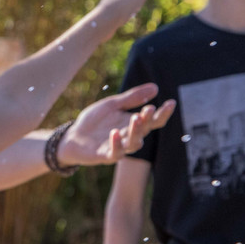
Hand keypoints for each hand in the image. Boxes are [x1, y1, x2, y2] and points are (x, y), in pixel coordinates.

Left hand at [58, 83, 175, 166]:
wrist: (73, 135)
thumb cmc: (95, 121)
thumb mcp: (113, 105)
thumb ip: (132, 98)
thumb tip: (155, 87)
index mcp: (133, 124)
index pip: (153, 121)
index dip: (163, 113)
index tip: (171, 102)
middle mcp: (129, 137)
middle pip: (144, 131)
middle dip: (148, 120)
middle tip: (148, 109)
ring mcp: (118, 147)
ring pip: (133, 144)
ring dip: (136, 131)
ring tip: (136, 118)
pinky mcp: (105, 155)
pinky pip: (115, 153)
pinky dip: (116, 144)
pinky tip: (115, 133)